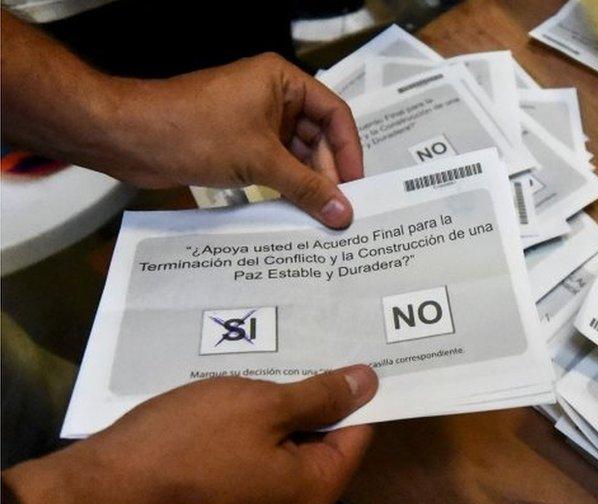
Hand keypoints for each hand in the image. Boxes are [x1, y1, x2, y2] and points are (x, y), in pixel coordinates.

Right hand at [2, 364, 377, 503]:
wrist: (97, 497)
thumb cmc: (185, 446)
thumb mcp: (259, 406)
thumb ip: (320, 396)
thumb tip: (369, 382)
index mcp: (314, 495)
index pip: (357, 434)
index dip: (354, 394)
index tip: (348, 354)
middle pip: (321, 446)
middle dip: (312, 401)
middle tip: (304, 350)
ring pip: (284, 455)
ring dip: (277, 416)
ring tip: (266, 367)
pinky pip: (254, 470)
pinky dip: (251, 438)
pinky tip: (235, 402)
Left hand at [105, 52, 362, 227]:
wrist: (130, 138)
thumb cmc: (196, 132)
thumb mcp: (259, 161)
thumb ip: (306, 188)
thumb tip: (344, 213)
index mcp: (282, 82)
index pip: (334, 114)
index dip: (348, 151)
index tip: (356, 186)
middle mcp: (273, 97)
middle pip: (318, 137)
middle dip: (328, 173)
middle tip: (340, 211)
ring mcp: (255, 122)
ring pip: (296, 155)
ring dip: (308, 184)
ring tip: (322, 217)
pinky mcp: (239, 145)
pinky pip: (275, 166)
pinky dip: (286, 187)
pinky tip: (296, 212)